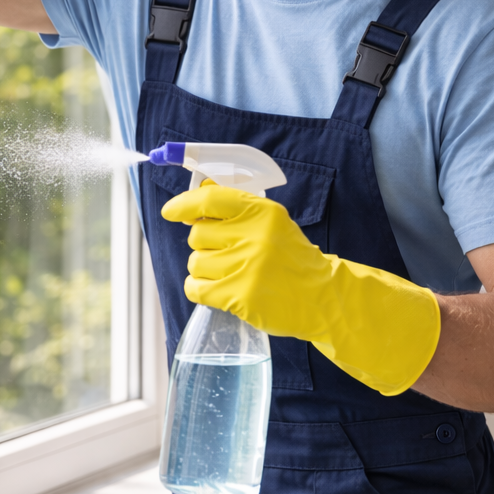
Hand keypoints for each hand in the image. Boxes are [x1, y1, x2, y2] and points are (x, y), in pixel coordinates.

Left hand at [161, 184, 440, 395]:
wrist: (323, 298)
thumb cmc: (292, 258)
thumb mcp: (271, 223)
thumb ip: (236, 208)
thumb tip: (197, 195)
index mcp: (262, 212)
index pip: (210, 199)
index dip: (184, 203)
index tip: (170, 211)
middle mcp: (253, 237)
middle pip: (197, 234)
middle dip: (204, 245)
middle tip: (225, 253)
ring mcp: (246, 268)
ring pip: (195, 262)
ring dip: (205, 269)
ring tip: (229, 273)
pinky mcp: (239, 296)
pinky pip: (196, 288)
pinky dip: (199, 289)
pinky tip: (216, 289)